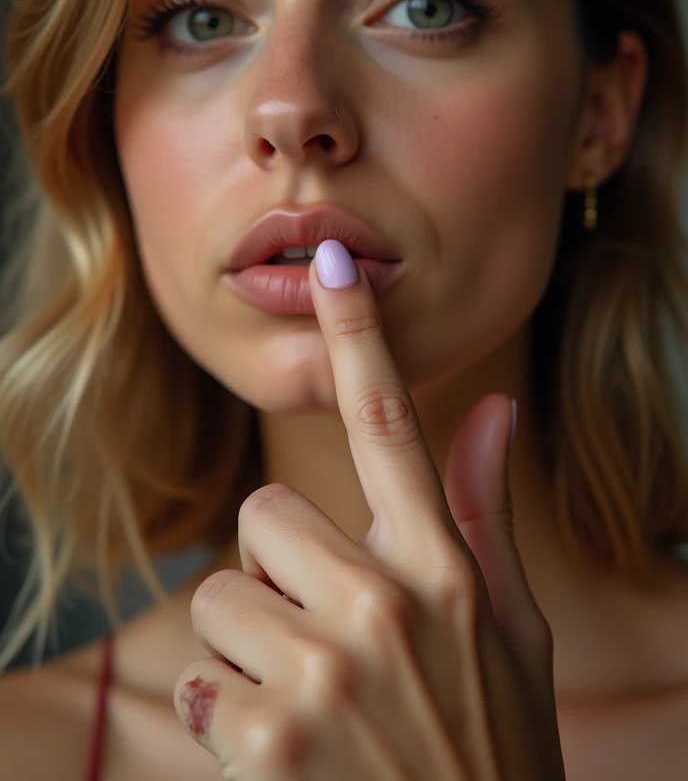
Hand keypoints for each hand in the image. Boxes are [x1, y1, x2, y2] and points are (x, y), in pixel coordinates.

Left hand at [174, 240, 565, 779]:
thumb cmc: (493, 747)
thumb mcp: (512, 630)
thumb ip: (487, 515)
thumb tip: (496, 409)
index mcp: (445, 569)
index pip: (391, 423)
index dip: (360, 333)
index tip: (333, 263)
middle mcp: (386, 605)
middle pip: (263, 518)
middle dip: (279, 572)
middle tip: (326, 638)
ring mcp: (325, 674)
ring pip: (221, 597)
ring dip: (250, 649)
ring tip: (312, 705)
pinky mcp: (265, 744)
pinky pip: (200, 680)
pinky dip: (226, 718)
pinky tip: (286, 757)